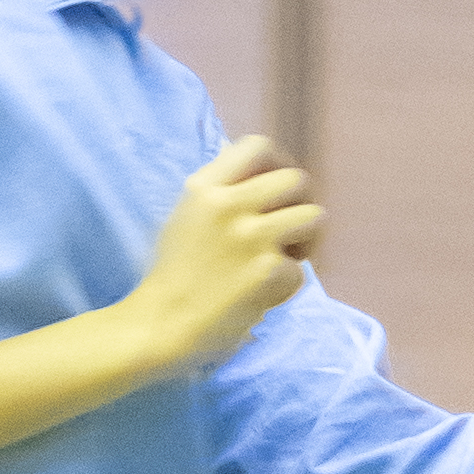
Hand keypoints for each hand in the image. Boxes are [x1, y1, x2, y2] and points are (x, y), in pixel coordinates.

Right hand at [119, 135, 321, 378]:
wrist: (160, 327)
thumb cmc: (172, 277)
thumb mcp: (186, 217)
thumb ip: (221, 194)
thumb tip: (264, 176)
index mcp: (203, 187)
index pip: (259, 146)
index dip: (280, 165)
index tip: (279, 192)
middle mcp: (227, 204)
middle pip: (296, 180)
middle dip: (301, 206)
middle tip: (289, 232)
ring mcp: (250, 235)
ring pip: (313, 217)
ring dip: (305, 242)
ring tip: (282, 261)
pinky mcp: (268, 269)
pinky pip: (300, 270)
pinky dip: (286, 286)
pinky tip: (261, 296)